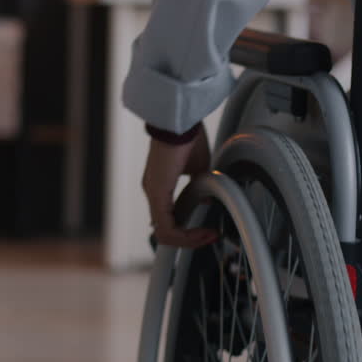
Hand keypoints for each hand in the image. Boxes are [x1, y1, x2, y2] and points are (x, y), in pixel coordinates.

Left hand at [142, 124, 218, 248]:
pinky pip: (166, 227)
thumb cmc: (187, 136)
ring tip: (207, 236)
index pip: (168, 219)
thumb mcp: (198, 167)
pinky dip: (184, 235)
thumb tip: (205, 200)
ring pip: (165, 233)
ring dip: (188, 239)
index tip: (207, 230)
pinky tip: (201, 232)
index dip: (187, 231)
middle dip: (190, 239)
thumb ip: (199, 186)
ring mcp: (152, 193)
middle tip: (209, 236)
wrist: (180, 122)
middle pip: (165, 230)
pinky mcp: (156, 193)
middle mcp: (152, 191)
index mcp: (160, 185)